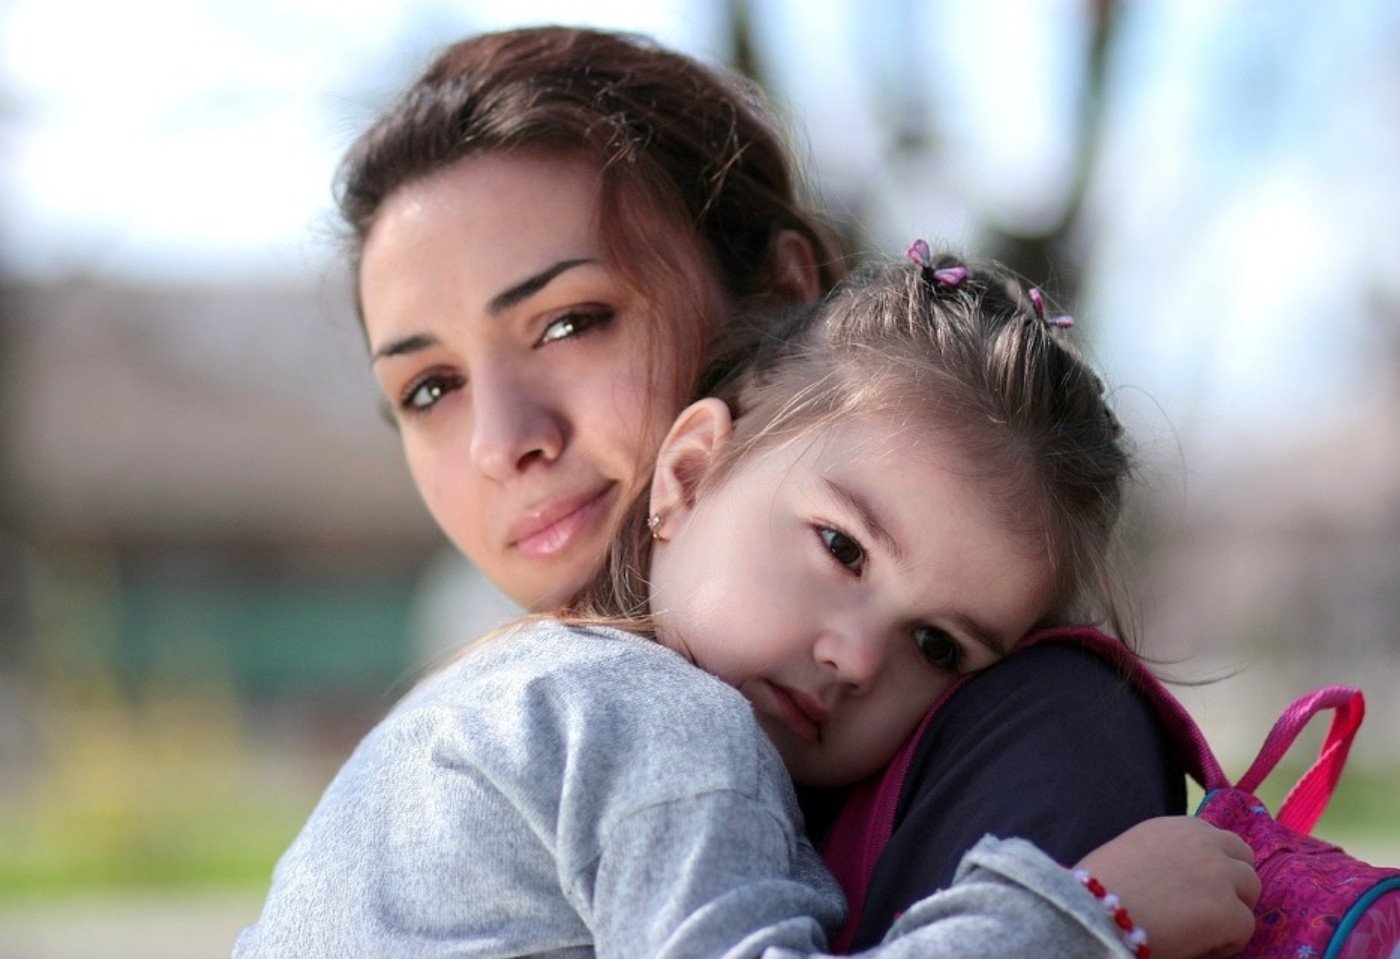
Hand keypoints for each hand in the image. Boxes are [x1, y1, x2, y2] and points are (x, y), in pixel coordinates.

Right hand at [1074, 816, 1259, 958]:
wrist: (1094, 910)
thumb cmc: (1099, 886)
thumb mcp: (1133, 852)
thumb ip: (1165, 854)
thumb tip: (1178, 877)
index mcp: (1176, 827)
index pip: (1216, 837)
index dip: (1213, 861)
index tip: (1197, 883)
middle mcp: (1203, 842)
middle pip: (1244, 858)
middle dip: (1233, 880)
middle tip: (1209, 906)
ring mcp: (1221, 875)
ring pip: (1251, 890)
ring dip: (1233, 907)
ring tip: (1203, 928)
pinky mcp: (1230, 911)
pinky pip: (1245, 928)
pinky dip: (1225, 941)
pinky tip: (1195, 945)